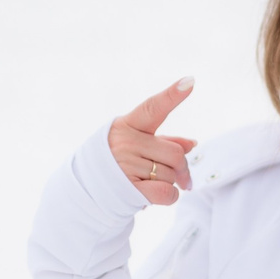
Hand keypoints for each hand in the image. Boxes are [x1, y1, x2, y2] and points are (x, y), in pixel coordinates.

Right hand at [108, 76, 197, 206]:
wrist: (86, 189)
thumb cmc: (117, 161)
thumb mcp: (136, 144)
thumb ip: (164, 142)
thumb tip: (192, 143)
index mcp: (128, 125)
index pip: (153, 108)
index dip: (173, 95)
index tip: (189, 81)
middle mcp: (125, 142)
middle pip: (176, 154)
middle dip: (182, 169)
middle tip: (183, 178)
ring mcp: (125, 165)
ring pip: (171, 176)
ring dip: (171, 183)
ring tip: (151, 183)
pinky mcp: (128, 189)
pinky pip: (166, 192)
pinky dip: (171, 197)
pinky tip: (160, 195)